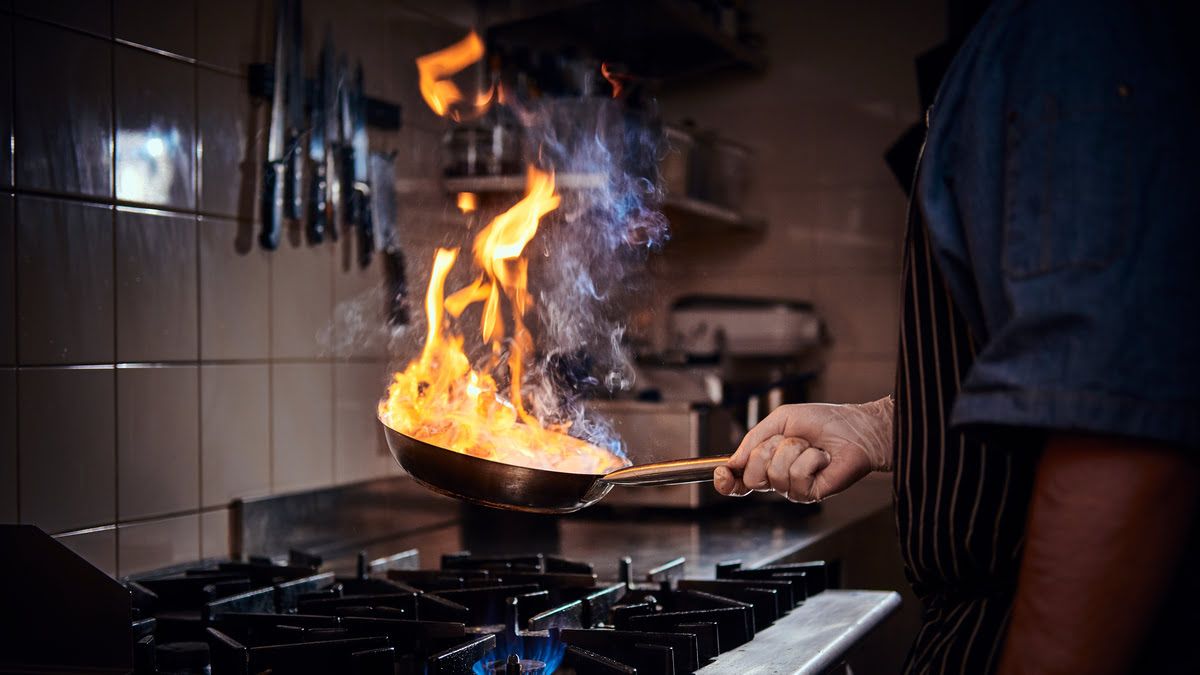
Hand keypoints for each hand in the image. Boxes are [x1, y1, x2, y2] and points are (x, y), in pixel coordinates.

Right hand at [713, 398, 892, 502]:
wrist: (854, 427)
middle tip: (788, 441)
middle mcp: (778, 479)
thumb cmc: (822, 422)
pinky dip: (810, 458)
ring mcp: (794, 489)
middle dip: (767, 451)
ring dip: (794, 450)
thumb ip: (753, 439)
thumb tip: (733, 461)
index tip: (722, 472)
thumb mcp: (779, 421)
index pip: (739, 480)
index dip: (727, 479)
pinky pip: (796, 476)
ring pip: (775, 473)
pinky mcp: (811, 494)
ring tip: (810, 447)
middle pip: (752, 476)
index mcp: (767, 463)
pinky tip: (821, 457)